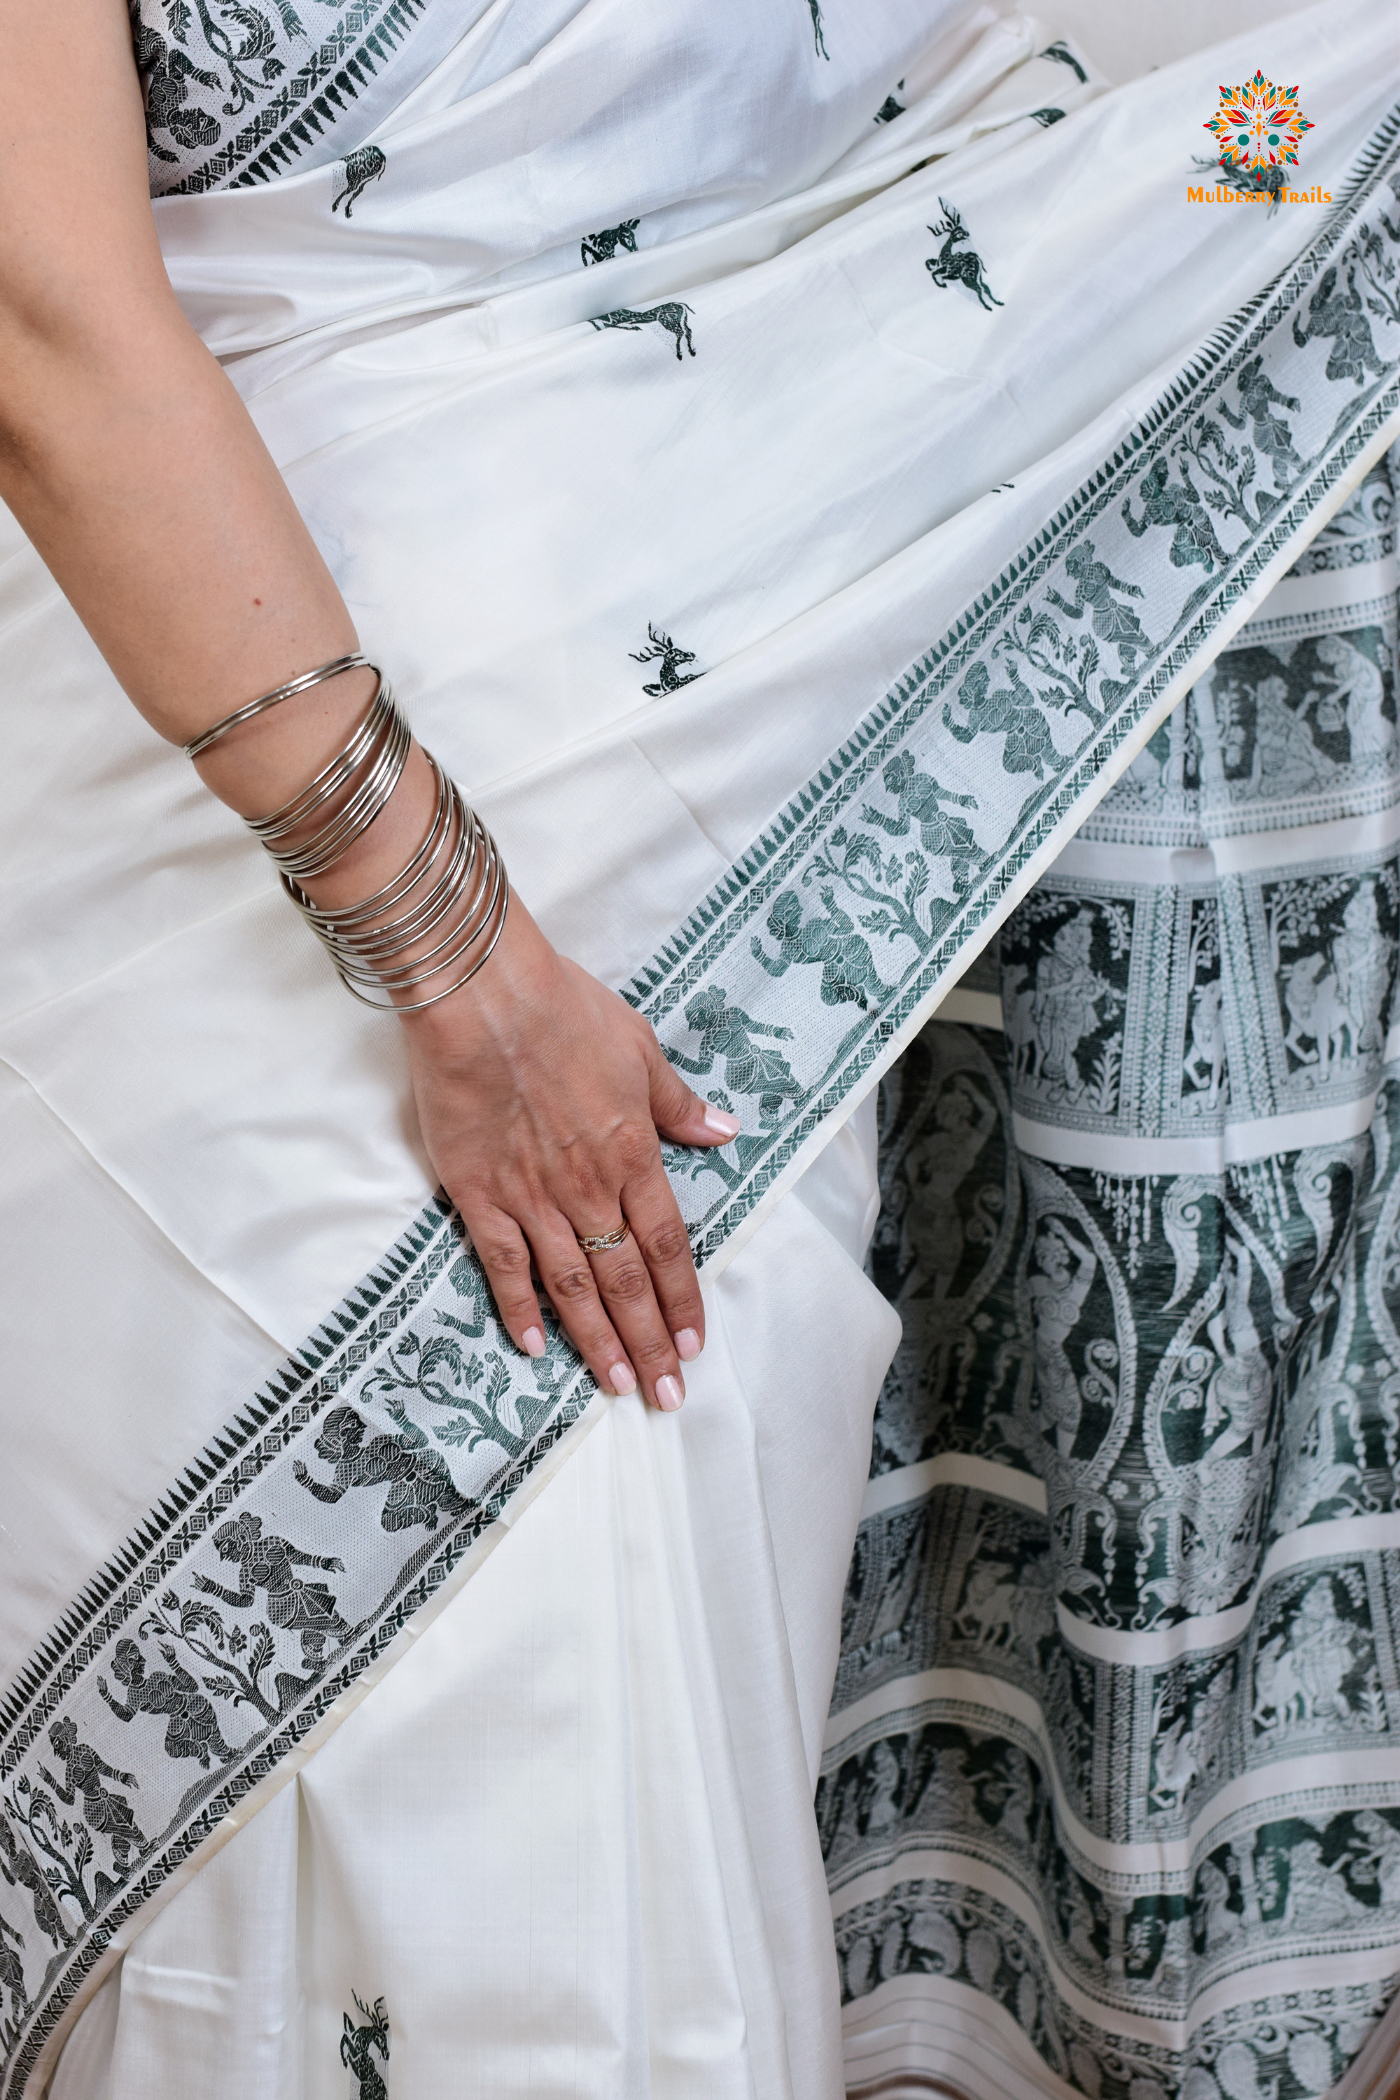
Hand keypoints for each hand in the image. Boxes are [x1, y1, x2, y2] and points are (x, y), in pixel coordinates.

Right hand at [401, 899, 738, 1409]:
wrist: (483, 995)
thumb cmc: (563, 1008)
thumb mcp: (641, 1048)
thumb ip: (678, 1103)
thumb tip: (723, 1131)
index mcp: (633, 1155)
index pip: (668, 1247)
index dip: (683, 1301)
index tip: (695, 1344)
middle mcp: (587, 1188)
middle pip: (627, 1282)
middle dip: (650, 1344)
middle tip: (666, 1396)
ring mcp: (531, 1196)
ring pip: (573, 1286)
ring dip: (598, 1342)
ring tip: (617, 1387)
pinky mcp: (477, 1192)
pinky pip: (502, 1263)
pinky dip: (520, 1308)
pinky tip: (536, 1347)